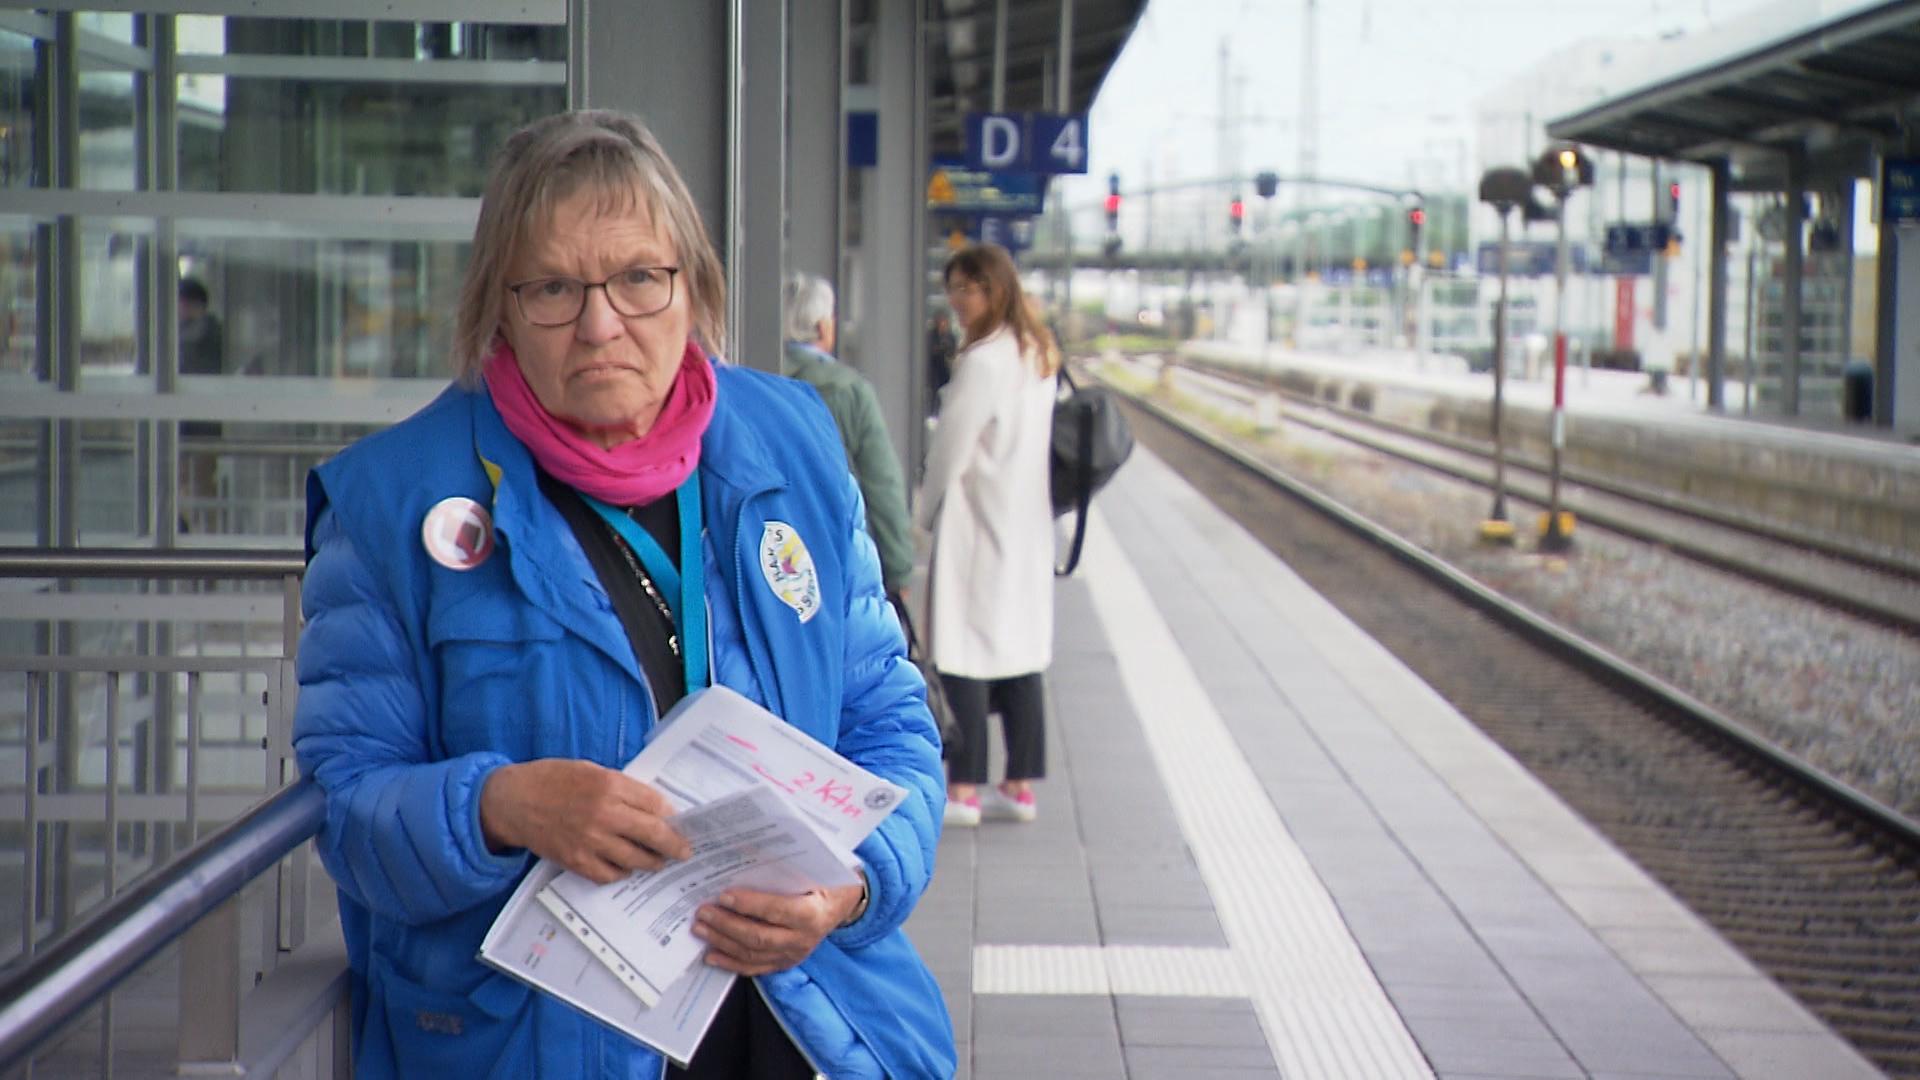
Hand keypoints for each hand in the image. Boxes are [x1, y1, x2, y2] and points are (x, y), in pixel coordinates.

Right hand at [479, 758, 691, 883]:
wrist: (513, 801)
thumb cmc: (552, 780)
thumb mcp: (591, 770)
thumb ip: (622, 787)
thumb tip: (654, 807)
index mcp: (610, 785)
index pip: (656, 804)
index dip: (672, 816)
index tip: (680, 822)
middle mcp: (604, 814)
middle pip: (654, 835)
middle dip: (675, 845)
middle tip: (685, 851)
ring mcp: (590, 841)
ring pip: (636, 859)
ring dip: (652, 862)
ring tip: (659, 861)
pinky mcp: (576, 861)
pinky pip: (610, 874)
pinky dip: (622, 872)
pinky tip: (625, 866)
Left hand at [692, 877, 866, 976]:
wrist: (842, 905)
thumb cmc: (825, 882)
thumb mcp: (814, 869)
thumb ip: (787, 867)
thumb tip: (746, 853)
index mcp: (812, 913)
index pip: (776, 910)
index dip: (749, 904)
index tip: (723, 896)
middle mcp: (803, 939)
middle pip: (759, 936)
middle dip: (726, 925)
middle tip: (703, 912)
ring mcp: (793, 954)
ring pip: (752, 953)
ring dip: (722, 942)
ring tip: (700, 929)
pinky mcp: (785, 963)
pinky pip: (755, 967)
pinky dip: (731, 962)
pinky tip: (711, 955)